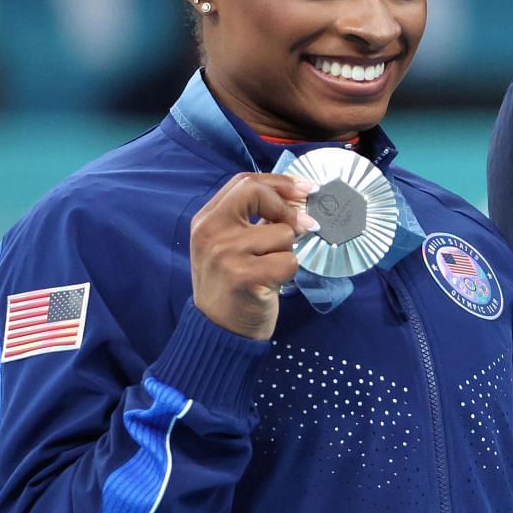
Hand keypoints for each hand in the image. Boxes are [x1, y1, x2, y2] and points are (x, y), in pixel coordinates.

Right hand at [190, 172, 317, 340]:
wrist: (219, 331)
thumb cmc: (233, 285)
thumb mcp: (231, 245)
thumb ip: (255, 219)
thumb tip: (299, 198)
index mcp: (206, 220)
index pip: (245, 182)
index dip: (280, 182)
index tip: (306, 189)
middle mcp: (210, 232)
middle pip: (258, 193)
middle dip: (288, 209)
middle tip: (304, 226)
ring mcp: (225, 253)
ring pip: (282, 233)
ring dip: (287, 251)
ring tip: (269, 269)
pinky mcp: (244, 276)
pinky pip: (288, 261)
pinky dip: (288, 272)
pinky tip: (271, 283)